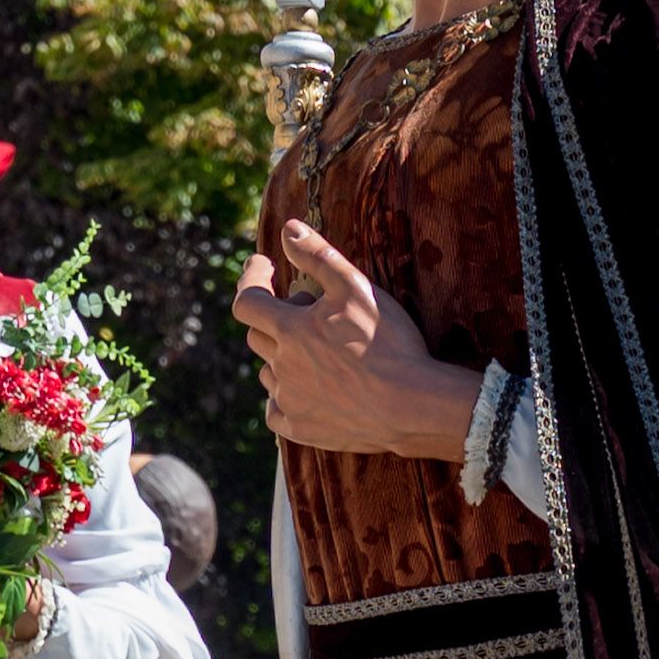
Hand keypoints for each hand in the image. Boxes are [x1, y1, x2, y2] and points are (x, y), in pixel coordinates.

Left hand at [231, 222, 478, 459]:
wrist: (412, 404)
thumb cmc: (388, 343)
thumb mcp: (356, 287)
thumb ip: (318, 256)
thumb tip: (287, 229)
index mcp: (289, 330)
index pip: (247, 301)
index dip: (251, 279)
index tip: (265, 267)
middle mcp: (281, 366)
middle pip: (257, 335)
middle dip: (276, 318)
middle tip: (309, 312)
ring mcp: (289, 401)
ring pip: (268, 372)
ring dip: (281, 357)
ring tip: (317, 353)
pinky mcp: (301, 429)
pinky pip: (277, 410)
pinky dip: (285, 397)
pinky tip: (308, 390)